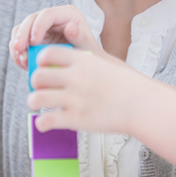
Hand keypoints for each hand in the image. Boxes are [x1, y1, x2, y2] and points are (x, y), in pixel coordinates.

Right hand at [9, 5, 102, 69]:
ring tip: (22, 61)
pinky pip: (19, 42)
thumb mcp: (88, 47)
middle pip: (31, 20)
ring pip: (21, 30)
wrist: (86, 67)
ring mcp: (41, 28)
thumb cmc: (90, 54)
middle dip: (22, 35)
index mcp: (67, 14)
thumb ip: (81, 37)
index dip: (37, 26)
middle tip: (18, 50)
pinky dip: (18, 53)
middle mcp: (52, 18)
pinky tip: (23, 64)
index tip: (33, 42)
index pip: (47, 14)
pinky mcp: (34, 39)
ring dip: (17, 45)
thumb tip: (70, 27)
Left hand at [28, 46, 146, 134]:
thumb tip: (66, 60)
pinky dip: (41, 123)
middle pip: (38, 76)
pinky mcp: (76, 119)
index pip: (48, 53)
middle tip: (40, 88)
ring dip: (34, 102)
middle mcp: (75, 77)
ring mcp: (74, 98)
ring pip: (37, 98)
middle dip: (35, 83)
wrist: (141, 105)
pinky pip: (46, 121)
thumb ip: (82, 60)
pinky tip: (45, 123)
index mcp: (81, 61)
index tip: (43, 67)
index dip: (41, 60)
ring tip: (38, 105)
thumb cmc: (126, 85)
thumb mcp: (103, 62)